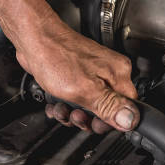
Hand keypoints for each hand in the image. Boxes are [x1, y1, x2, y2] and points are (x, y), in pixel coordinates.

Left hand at [15, 12, 138, 132]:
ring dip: (72, 113)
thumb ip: (109, 106)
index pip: (127, 107)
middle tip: (76, 116)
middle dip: (87, 118)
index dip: (111, 121)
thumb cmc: (55, 56)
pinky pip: (75, 98)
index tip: (95, 124)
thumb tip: (131, 120)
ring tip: (61, 108)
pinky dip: (64, 105)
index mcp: (118, 73)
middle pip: (107, 109)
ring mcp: (92, 73)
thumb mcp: (84, 89)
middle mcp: (108, 72)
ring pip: (88, 106)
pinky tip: (55, 104)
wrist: (33, 39)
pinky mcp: (76, 75)